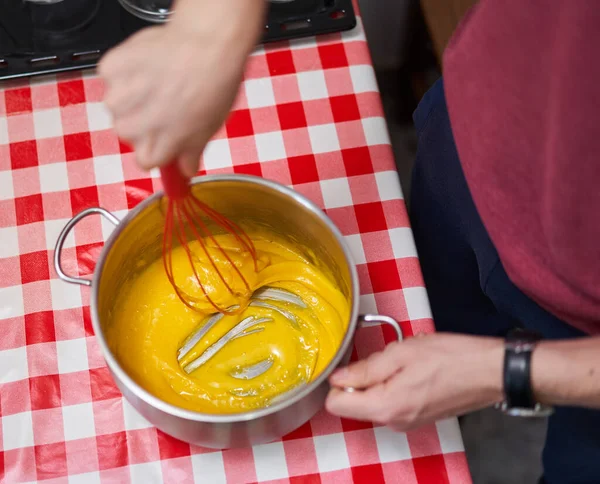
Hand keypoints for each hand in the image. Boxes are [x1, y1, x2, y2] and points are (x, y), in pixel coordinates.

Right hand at [98, 0, 265, 175]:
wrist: (207, 44)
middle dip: (141, 120)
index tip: (163, 138)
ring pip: (114, 105)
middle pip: (126, 133)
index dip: (155, 148)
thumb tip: (186, 170)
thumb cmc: (214, 83)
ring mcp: (120, 97)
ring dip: (131, 95)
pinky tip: (147, 64)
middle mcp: (136, 126)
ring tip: (156, 80)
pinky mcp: (112, 69)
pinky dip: (124, 69)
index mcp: (161, 145)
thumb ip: (192, 152)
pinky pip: (110, 75)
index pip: (144, 161)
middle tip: (163, 102)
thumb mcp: (210, 127)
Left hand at [325, 333, 503, 431]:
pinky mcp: (417, 417)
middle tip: (386, 357)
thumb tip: (337, 378)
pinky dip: (394, 384)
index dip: (339, 380)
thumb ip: (365, 369)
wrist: (490, 372)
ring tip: (405, 361)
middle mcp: (393, 421)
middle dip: (362, 378)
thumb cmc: (450, 358)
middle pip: (354, 403)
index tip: (353, 363)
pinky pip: (391, 401)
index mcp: (384, 407)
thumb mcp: (401, 353)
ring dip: (380, 379)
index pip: (335, 403)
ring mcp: (406, 422)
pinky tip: (414, 369)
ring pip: (373, 400)